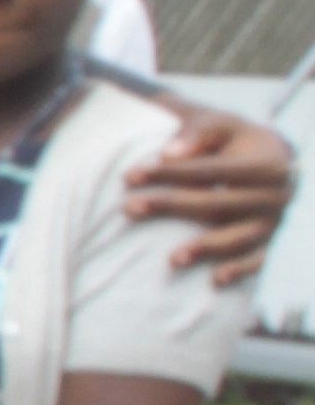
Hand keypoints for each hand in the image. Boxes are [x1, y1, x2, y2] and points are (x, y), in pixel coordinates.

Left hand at [128, 105, 296, 285]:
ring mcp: (274, 221)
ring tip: (171, 259)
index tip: (129, 176)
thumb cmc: (234, 139)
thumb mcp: (220, 124)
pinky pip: (257, 260)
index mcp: (267, 163)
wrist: (271, 156)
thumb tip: (168, 154)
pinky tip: (214, 281)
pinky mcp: (269, 241)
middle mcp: (276, 195)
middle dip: (172, 207)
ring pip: (239, 238)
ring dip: (206, 249)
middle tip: (129, 208)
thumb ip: (197, 133)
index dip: (171, 173)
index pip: (212, 170)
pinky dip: (238, 271)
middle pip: (219, 205)